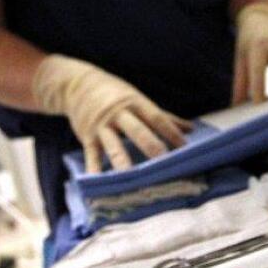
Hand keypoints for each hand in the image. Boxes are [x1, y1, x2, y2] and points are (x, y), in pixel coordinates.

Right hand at [32, 55, 192, 172]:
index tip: (184, 146)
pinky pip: (92, 155)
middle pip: (138, 131)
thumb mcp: (138, 99)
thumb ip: (164, 116)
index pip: (156, 118)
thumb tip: (191, 129)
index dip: (170, 131)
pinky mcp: (88, 137)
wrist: (77, 85)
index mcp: (135, 103)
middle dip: (151, 146)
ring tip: (131, 178)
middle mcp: (119, 114)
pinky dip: (94, 170)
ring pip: (114, 146)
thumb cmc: (115, 94)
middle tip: (164, 162)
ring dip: (122, 162)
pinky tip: (97, 183)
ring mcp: (102, 126)